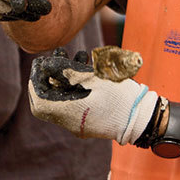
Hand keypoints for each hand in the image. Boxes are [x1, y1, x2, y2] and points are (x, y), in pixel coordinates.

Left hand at [28, 49, 158, 144]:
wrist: (143, 117)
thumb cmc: (120, 97)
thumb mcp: (92, 78)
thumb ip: (67, 71)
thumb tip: (47, 66)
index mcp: (69, 114)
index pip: (39, 102)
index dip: (36, 83)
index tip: (40, 65)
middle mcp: (71, 123)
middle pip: (49, 101)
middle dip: (49, 78)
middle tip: (54, 59)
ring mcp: (80, 124)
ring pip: (63, 99)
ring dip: (65, 78)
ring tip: (75, 55)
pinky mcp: (89, 121)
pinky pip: (75, 103)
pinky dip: (75, 86)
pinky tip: (85, 66)